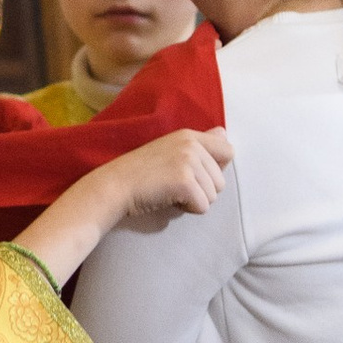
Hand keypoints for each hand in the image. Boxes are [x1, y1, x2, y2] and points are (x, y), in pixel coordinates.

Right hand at [98, 125, 233, 230]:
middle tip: (173, 186)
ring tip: (169, 192)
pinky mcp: (185, 182)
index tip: (191, 175)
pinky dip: (187, 210)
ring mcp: (189, 162)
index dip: (214, 170)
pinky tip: (168, 199)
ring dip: (194, 200)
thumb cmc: (140, 173)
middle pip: (221, 181)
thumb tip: (225, 132)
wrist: (115, 186)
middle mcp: (192, 145)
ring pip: (213, 196)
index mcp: (190, 136)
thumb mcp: (171, 149)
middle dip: (201, 190)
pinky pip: (202, 206)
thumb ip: (200, 143)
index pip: (227, 150)